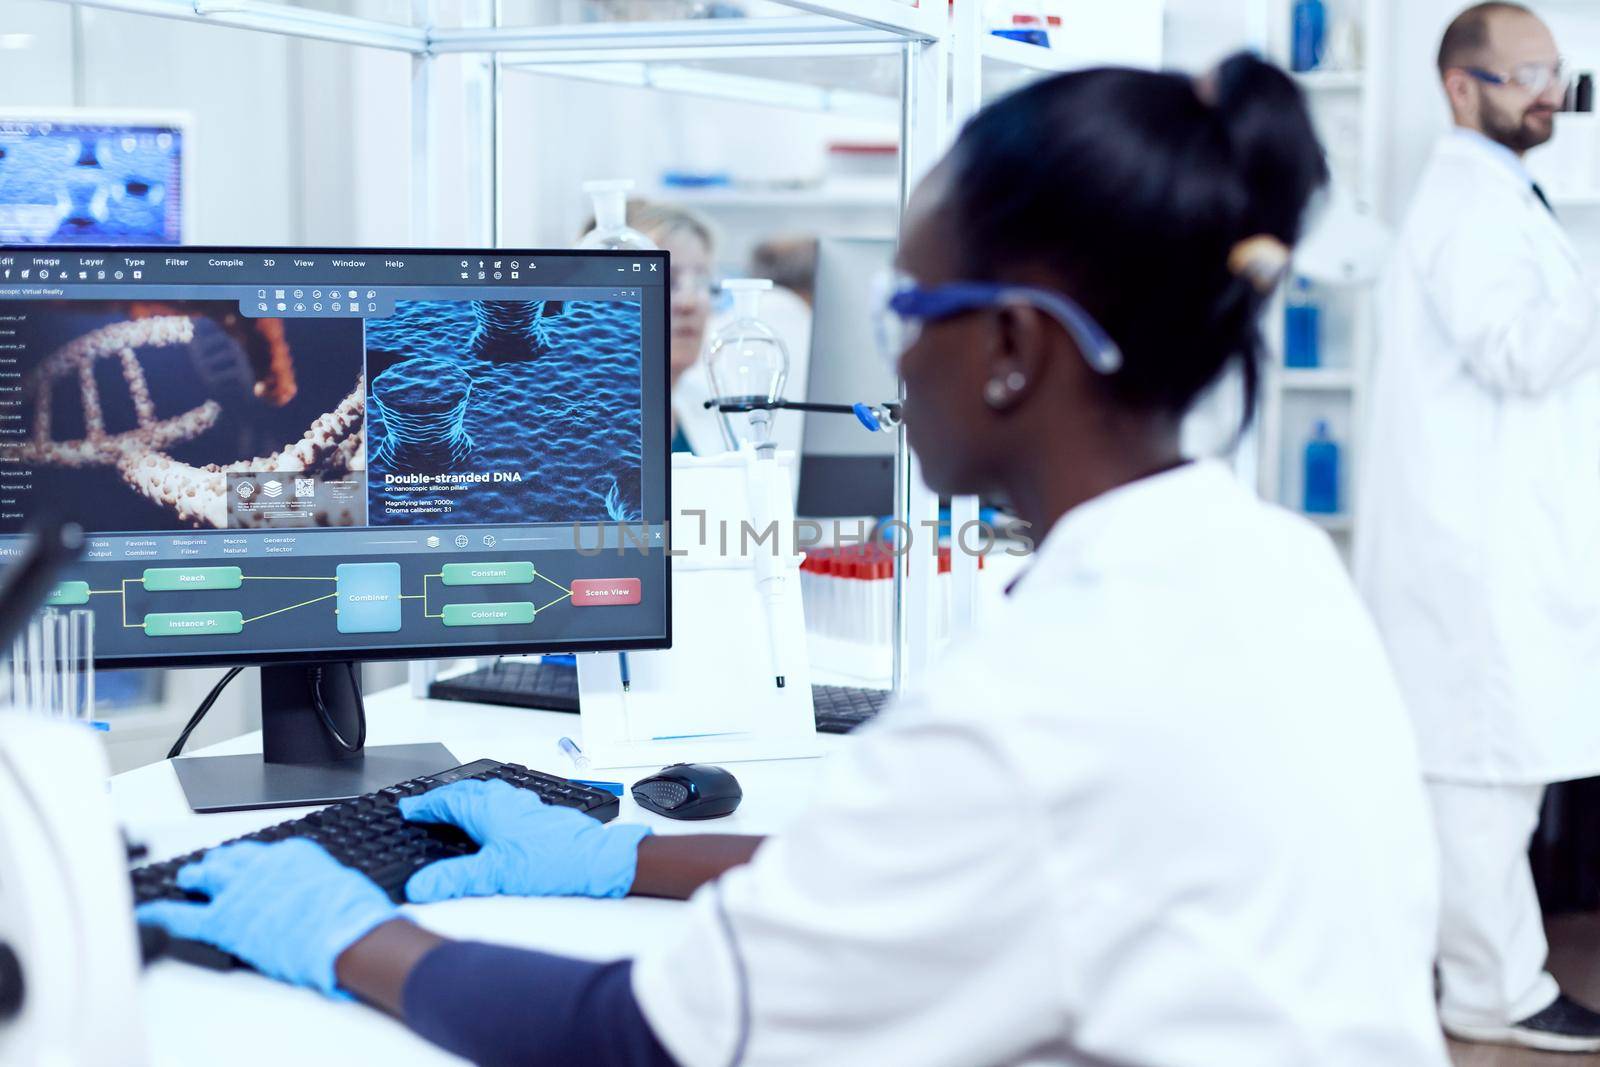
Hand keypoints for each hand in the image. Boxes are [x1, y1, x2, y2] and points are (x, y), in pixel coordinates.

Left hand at [135, 838, 397, 996]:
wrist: (344, 932)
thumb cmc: (350, 913)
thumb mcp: (338, 883)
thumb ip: (314, 883)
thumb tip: (309, 893)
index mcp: (290, 853)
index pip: (260, 852)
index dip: (248, 859)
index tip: (245, 862)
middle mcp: (260, 865)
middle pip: (230, 858)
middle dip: (218, 862)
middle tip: (209, 866)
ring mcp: (239, 890)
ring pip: (207, 876)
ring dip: (196, 875)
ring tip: (188, 877)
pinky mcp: (224, 921)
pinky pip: (184, 914)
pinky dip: (162, 912)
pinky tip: (148, 911)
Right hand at [399, 778, 651, 902]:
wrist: (598, 860)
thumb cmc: (553, 863)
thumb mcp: (495, 875)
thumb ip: (454, 880)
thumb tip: (418, 886)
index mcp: (489, 809)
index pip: (446, 801)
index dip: (424, 805)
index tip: (406, 809)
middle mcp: (506, 801)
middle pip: (465, 791)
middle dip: (442, 798)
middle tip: (424, 806)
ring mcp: (524, 805)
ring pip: (487, 793)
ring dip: (466, 798)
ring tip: (453, 808)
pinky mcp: (538, 814)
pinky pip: (504, 801)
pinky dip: (487, 806)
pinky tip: (494, 820)